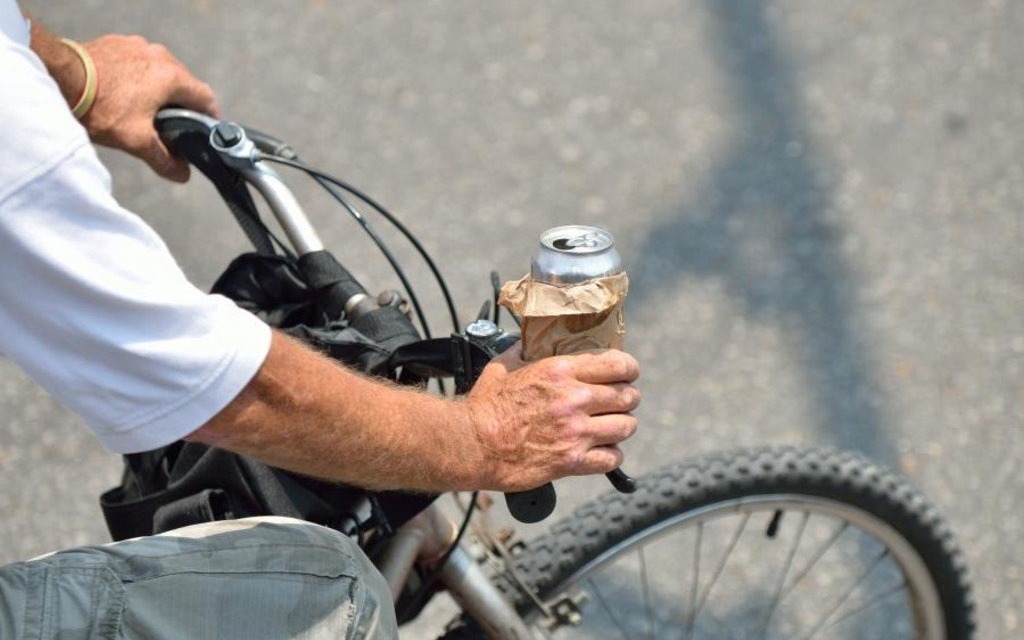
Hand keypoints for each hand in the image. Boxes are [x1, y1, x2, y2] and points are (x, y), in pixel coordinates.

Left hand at [81, 34, 218, 181]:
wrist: (59, 78)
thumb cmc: (101, 108)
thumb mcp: (137, 141)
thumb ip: (164, 159)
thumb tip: (183, 174)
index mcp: (172, 77)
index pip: (205, 97)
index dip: (209, 117)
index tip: (204, 130)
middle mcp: (159, 56)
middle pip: (183, 83)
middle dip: (181, 104)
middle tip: (173, 126)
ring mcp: (137, 45)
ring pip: (160, 71)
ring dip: (159, 89)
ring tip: (145, 110)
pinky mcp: (117, 43)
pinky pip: (137, 62)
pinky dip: (138, 77)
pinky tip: (123, 93)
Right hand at [465, 346, 640, 491]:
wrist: (471, 444)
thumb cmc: (484, 406)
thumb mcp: (505, 366)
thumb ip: (524, 352)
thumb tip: (530, 341)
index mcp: (559, 371)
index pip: (617, 364)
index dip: (629, 369)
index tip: (627, 373)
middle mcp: (573, 399)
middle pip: (627, 396)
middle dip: (628, 398)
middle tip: (620, 402)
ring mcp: (575, 432)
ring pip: (626, 427)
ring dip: (622, 426)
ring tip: (614, 426)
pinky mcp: (571, 461)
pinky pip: (612, 459)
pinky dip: (612, 455)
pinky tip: (603, 451)